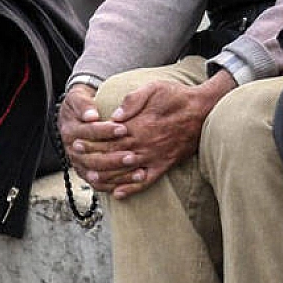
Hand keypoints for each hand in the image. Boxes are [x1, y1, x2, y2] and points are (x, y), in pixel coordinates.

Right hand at [59, 82, 128, 187]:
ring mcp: (80, 164)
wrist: (78, 115)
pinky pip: (100, 185)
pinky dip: (116, 186)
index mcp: (70, 131)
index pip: (88, 132)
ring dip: (119, 175)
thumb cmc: (82, 104)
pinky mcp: (87, 174)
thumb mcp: (79, 97)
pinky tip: (133, 183)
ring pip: (97, 175)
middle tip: (132, 156)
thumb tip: (91, 115)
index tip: (123, 128)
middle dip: (113, 158)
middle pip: (92, 159)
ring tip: (139, 173)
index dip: (105, 131)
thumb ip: (84, 104)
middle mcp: (73, 151)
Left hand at [72, 74, 233, 198]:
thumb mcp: (154, 88)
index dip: (92, 141)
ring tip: (90, 178)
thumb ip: (133, 100)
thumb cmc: (178, 96)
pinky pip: (145, 181)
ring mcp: (154, 158)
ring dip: (106, 177)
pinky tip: (118, 194)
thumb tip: (115, 115)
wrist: (204, 110)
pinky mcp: (164, 165)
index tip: (78, 141)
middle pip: (113, 156)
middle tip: (78, 160)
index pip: (110, 137)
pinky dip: (131, 189)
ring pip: (125, 172)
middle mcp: (144, 145)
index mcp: (139, 126)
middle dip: (93, 158)